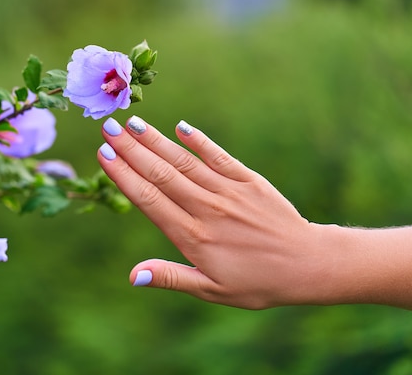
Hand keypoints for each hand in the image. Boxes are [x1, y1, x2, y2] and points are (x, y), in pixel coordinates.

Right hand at [97, 116, 330, 309]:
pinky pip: (219, 157)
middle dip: (131, 150)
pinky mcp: (249, 180)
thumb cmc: (256, 283)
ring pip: (185, 162)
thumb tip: (133, 276)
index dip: (124, 176)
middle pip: (162, 174)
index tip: (103, 155)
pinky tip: (180, 126)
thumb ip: (171, 277)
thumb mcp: (211, 290)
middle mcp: (208, 209)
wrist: (307, 265)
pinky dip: (199, 141)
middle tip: (108, 128)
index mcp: (194, 237)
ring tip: (131, 123)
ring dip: (156, 141)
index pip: (150, 200)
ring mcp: (229, 192)